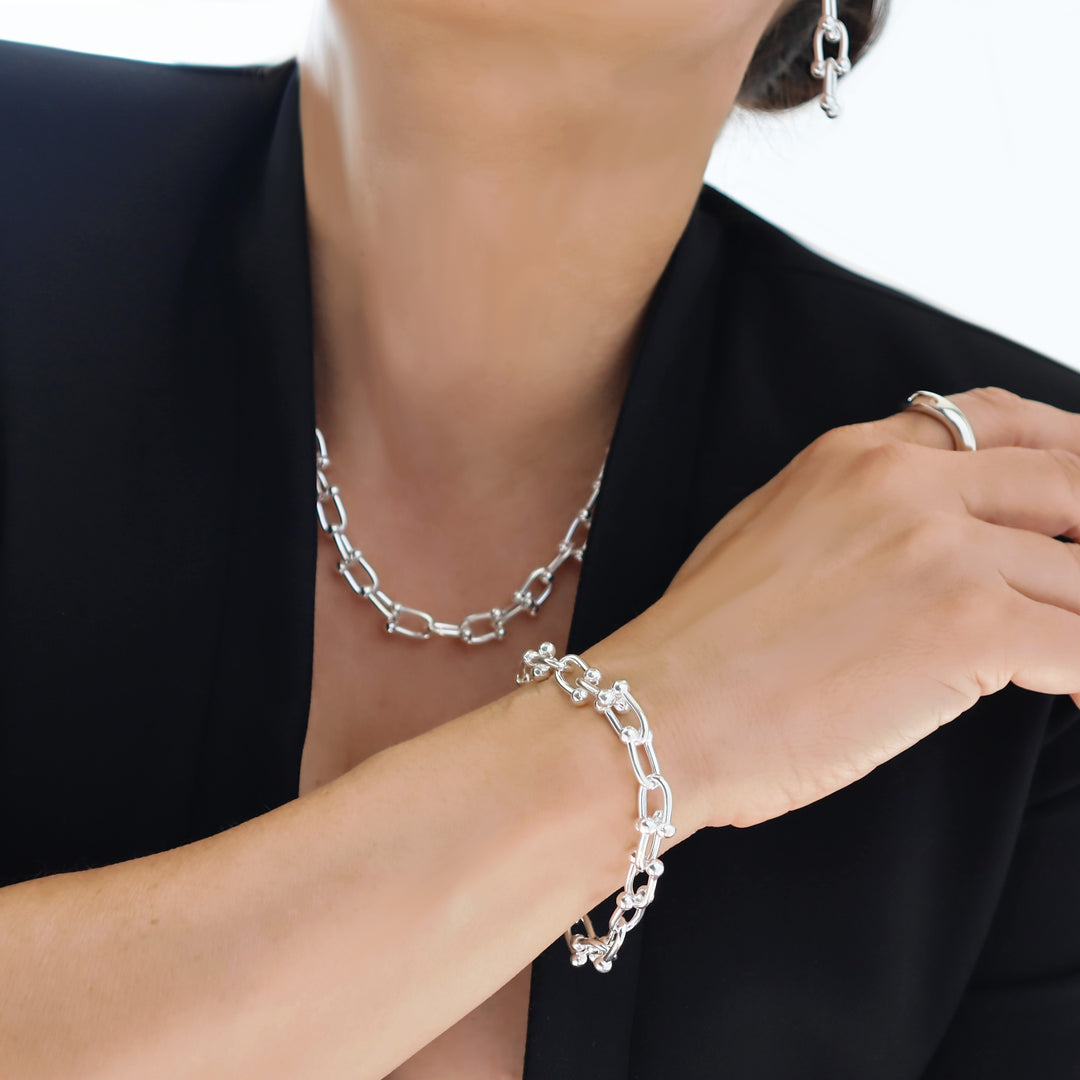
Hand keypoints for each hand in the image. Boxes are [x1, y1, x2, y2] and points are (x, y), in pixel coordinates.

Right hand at [600, 386, 1079, 829]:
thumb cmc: (700, 647)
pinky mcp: (967, 626)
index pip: (994, 418)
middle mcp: (906, 484)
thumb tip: (925, 535)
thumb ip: (854, 512)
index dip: (1066, 446)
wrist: (660, 709)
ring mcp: (941, 549)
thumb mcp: (766, 535)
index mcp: (853, 456)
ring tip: (1076, 655)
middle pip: (1069, 483)